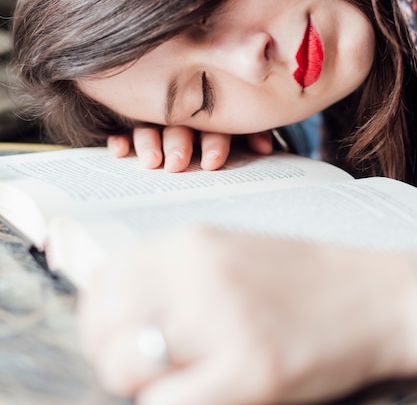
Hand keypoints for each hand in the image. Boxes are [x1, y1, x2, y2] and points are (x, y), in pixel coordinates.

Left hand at [78, 228, 416, 404]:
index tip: (114, 336)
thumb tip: (116, 308)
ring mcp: (221, 321)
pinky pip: (166, 401)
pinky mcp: (248, 370)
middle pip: (105, 325)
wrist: (367, 296)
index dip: (100, 318)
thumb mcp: (225, 252)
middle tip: (138, 368)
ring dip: (136, 382)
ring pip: (126, 365)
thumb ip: (170, 272)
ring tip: (168, 382)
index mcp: (188, 242)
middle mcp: (197, 274)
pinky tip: (197, 392)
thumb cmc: (296, 279)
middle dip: (110, 354)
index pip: (103, 283)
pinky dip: (167, 401)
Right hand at [107, 128, 273, 171]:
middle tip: (177, 164)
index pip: (213, 125)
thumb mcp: (243, 129)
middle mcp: (183, 114)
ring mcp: (157, 119)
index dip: (213, 143)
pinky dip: (121, 139)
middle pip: (179, 126)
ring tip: (150, 161)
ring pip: (150, 128)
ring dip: (149, 143)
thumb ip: (253, 135)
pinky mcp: (135, 128)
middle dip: (178, 144)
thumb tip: (264, 146)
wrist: (199, 113)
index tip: (213, 163)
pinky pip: (125, 132)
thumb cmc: (228, 129)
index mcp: (211, 113)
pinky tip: (117, 149)